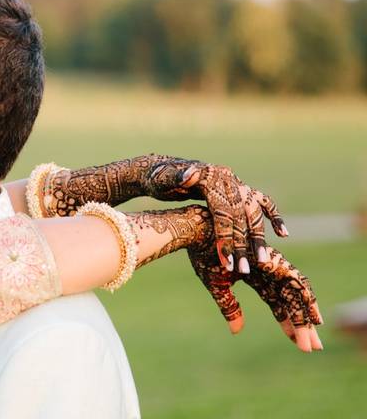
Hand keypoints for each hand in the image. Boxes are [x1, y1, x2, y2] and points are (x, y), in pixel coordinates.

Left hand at [145, 160, 287, 271]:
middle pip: (240, 216)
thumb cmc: (158, 178)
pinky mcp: (238, 188)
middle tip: (244, 270)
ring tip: (261, 261)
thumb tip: (191, 175)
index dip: (225, 238)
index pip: (223, 213)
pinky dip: (274, 216)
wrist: (161, 171)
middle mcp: (227, 179)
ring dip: (258, 237)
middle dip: (242, 245)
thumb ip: (176, 178)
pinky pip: (262, 202)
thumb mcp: (161, 179)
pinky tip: (283, 234)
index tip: (226, 264)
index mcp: (210, 179)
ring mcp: (235, 183)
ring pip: (253, 213)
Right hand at [186, 240, 322, 351]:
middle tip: (315, 347)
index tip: (299, 343)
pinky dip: (303, 296)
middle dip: (303, 324)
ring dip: (306, 315)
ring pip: (297, 292)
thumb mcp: (217, 284)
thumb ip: (229, 306)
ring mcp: (271, 262)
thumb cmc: (202, 253)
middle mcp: (268, 269)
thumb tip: (238, 330)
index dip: (288, 323)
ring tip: (316, 335)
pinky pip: (293, 279)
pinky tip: (312, 315)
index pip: (277, 303)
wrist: (196, 229)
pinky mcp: (271, 257)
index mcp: (256, 274)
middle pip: (291, 300)